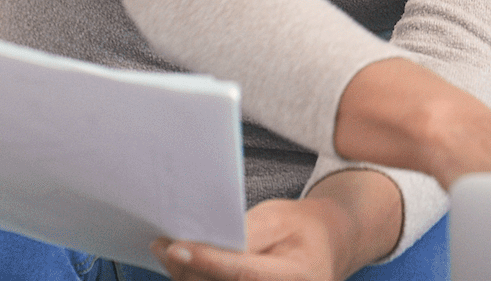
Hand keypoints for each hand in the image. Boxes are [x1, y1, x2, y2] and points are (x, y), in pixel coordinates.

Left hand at [151, 170, 400, 280]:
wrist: (327, 249)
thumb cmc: (304, 228)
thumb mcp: (281, 217)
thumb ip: (248, 232)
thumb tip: (206, 242)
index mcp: (297, 275)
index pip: (244, 273)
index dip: (208, 261)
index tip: (176, 247)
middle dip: (188, 270)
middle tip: (163, 246)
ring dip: (186, 278)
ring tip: (169, 252)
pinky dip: (197, 280)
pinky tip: (184, 266)